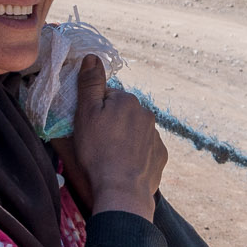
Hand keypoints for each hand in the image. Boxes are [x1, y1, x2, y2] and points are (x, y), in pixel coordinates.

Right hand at [69, 56, 165, 219]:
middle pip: (123, 114)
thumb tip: (93, 56)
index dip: (95, 111)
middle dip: (112, 124)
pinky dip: (136, 155)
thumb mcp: (86, 114)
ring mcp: (156, 136)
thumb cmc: (98, 151)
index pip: (108, 98)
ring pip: (135, 132)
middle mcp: (147, 114)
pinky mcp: (161, 156)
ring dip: (124, 139)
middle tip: (98, 144)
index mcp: (128, 101)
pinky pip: (145, 150)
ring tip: (111, 158)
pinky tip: (125, 167)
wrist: (122, 190)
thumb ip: (90, 84)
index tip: (89, 128)